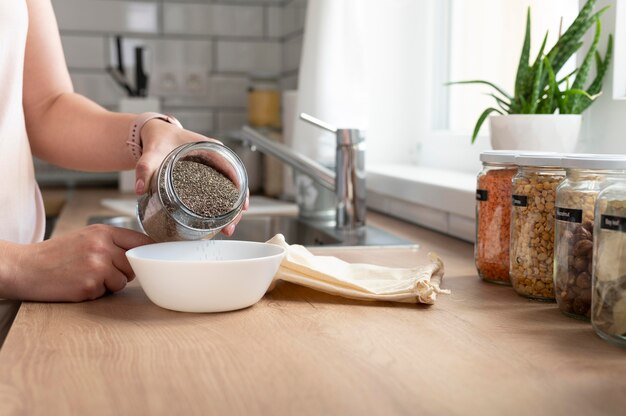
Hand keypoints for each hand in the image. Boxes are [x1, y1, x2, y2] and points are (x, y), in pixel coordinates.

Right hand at [0, 225, 152, 301]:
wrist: (26, 268)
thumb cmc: (58, 254)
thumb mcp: (87, 237)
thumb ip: (113, 242)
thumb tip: (142, 252)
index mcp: (104, 232)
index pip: (141, 240)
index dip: (146, 252)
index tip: (148, 258)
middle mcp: (103, 247)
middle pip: (134, 264)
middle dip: (123, 271)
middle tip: (102, 270)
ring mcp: (97, 266)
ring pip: (123, 281)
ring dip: (110, 284)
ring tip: (88, 276)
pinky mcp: (90, 285)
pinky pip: (106, 292)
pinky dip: (96, 292)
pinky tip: (79, 284)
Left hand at [135, 120, 248, 235]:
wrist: (154, 134)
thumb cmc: (157, 140)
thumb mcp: (151, 153)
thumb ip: (144, 169)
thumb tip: (140, 189)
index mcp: (211, 148)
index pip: (234, 170)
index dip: (240, 190)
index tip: (241, 207)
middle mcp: (217, 157)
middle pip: (236, 184)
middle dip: (236, 207)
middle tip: (230, 227)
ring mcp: (214, 167)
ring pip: (230, 190)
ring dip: (231, 210)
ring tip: (227, 229)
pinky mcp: (208, 175)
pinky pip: (221, 191)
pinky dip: (223, 206)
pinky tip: (220, 222)